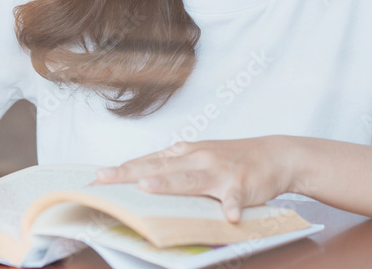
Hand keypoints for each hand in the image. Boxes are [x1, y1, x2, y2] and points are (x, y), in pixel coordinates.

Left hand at [92, 137, 294, 223]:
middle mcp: (198, 158)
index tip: (97, 177)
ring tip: (147, 189)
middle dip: (130, 173)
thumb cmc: (232, 159)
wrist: (274, 153)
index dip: (123, 169)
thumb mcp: (200, 159)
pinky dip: (233, 207)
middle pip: (159, 168)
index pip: (148, 161)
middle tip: (104, 178)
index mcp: (186, 153)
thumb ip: (175, 169)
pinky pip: (236, 198)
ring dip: (169, 184)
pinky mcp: (242, 185)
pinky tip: (230, 217)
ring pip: (191, 178)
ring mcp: (220, 170)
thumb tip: (143, 180)